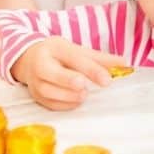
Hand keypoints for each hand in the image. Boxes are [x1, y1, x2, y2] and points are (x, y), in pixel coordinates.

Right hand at [11, 37, 125, 110]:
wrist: (29, 59)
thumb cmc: (58, 54)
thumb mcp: (76, 50)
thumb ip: (100, 58)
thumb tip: (124, 63)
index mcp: (55, 48)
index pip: (74, 58)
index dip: (91, 69)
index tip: (107, 80)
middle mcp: (41, 63)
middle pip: (52, 73)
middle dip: (68, 80)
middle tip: (85, 87)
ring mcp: (35, 80)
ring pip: (48, 91)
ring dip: (67, 96)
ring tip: (83, 95)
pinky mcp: (35, 96)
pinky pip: (48, 103)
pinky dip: (63, 105)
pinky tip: (75, 102)